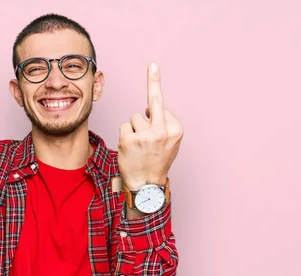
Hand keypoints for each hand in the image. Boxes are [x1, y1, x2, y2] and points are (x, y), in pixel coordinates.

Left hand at [118, 62, 182, 189]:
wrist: (147, 187)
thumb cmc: (156, 162)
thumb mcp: (169, 143)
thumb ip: (163, 124)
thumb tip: (150, 106)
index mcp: (176, 129)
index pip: (161, 105)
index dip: (154, 97)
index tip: (153, 67)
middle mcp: (163, 130)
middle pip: (152, 101)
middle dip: (153, 80)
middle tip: (153, 65)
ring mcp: (146, 135)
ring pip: (134, 116)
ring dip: (134, 128)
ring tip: (138, 146)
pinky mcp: (129, 139)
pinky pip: (124, 126)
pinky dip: (124, 135)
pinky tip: (130, 149)